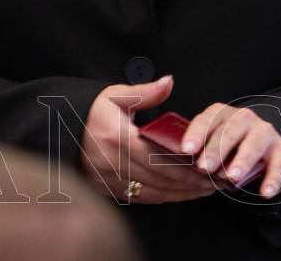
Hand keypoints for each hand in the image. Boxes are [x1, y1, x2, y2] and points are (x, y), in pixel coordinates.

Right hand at [80, 75, 217, 204]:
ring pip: (154, 192)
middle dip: (191, 182)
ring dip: (182, 193)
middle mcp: (113, 163)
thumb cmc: (92, 112)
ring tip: (205, 189)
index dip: (186, 166)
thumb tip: (169, 82)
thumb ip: (145, 92)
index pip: (159, 157)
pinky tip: (182, 194)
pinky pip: (142, 198)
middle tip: (216, 181)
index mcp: (117, 138)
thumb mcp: (115, 95)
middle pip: (160, 177)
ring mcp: (110, 180)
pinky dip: (165, 197)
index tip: (208, 166)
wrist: (64, 131)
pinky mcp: (109, 191)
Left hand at [182, 103, 280, 199]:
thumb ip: (198, 150)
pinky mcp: (280, 149)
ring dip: (243, 160)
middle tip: (204, 168)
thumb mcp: (210, 142)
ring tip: (232, 177)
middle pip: (229, 132)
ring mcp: (263, 132)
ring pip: (254, 144)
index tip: (186, 150)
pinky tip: (266, 193)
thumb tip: (179, 166)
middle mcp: (243, 118)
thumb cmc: (225, 147)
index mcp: (221, 114)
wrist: (259, 145)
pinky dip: (273, 179)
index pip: (207, 120)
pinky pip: (279, 164)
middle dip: (216, 150)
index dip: (196, 134)